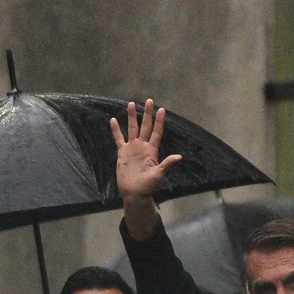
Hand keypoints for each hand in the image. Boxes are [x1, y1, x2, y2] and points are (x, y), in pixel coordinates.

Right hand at [111, 99, 181, 240]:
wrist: (134, 193)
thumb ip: (167, 164)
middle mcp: (143, 146)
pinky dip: (116, 130)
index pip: (157, 132)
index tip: (161, 109)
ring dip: (132, 117)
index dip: (159, 121)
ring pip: (132, 129)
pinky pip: (119, 139)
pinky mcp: (122, 153)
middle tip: (149, 100)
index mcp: (152, 150)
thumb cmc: (147, 186)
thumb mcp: (158, 174)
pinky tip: (114, 120)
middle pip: (145, 126)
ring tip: (131, 104)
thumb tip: (179, 157)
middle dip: (147, 114)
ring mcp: (132, 148)